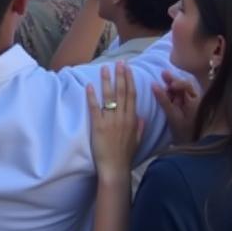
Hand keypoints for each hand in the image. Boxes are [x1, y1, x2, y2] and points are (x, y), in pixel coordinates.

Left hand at [87, 63, 141, 183]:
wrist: (115, 168)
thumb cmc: (125, 155)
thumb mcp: (137, 141)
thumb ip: (140, 127)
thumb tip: (142, 117)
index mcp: (132, 119)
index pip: (132, 95)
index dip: (129, 80)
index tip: (127, 68)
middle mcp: (122, 117)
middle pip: (122, 92)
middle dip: (120, 75)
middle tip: (118, 62)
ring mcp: (110, 121)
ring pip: (109, 97)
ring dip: (106, 81)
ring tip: (104, 68)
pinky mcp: (98, 126)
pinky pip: (95, 108)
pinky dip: (92, 96)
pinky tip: (89, 86)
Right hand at [151, 70, 199, 143]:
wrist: (193, 145)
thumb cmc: (184, 132)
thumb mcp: (173, 117)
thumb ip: (164, 101)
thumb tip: (153, 85)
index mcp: (195, 101)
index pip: (187, 86)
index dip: (178, 83)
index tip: (169, 85)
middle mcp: (194, 99)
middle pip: (184, 85)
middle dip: (173, 80)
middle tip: (163, 74)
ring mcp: (190, 102)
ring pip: (180, 90)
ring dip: (171, 85)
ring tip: (162, 79)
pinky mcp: (185, 106)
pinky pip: (179, 95)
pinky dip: (171, 93)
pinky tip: (165, 89)